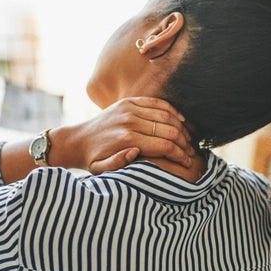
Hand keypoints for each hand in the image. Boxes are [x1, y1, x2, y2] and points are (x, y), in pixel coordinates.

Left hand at [61, 97, 194, 174]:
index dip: (180, 154)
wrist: (78, 140)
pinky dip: (172, 111)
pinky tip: (181, 121)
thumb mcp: (101, 170)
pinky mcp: (129, 101)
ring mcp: (129, 108)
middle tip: (192, 153)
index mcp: (126, 139)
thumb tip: (136, 152)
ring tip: (189, 140)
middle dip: (184, 143)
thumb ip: (118, 164)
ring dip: (182, 127)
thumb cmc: (93, 159)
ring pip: (166, 115)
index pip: (164, 145)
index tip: (188, 163)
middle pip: (169, 129)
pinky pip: (157, 103)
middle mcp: (130, 120)